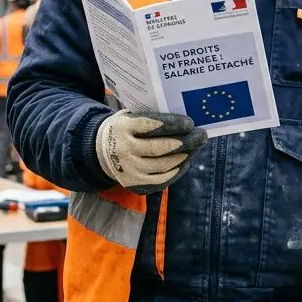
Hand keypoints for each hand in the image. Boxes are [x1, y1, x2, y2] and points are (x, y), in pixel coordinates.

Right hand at [95, 110, 209, 194]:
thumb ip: (150, 118)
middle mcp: (124, 150)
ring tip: (196, 147)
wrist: (100, 152)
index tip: (190, 123)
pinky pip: (161, 180)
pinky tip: (186, 162)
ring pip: (163, 165)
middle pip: (160, 147)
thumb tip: (184, 121)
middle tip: (201, 135)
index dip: (172, 124)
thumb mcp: (130, 117)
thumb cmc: (125, 130)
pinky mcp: (135, 184)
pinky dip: (177, 171)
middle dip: (185, 141)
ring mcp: (129, 169)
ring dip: (184, 156)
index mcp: (123, 128)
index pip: (150, 125)